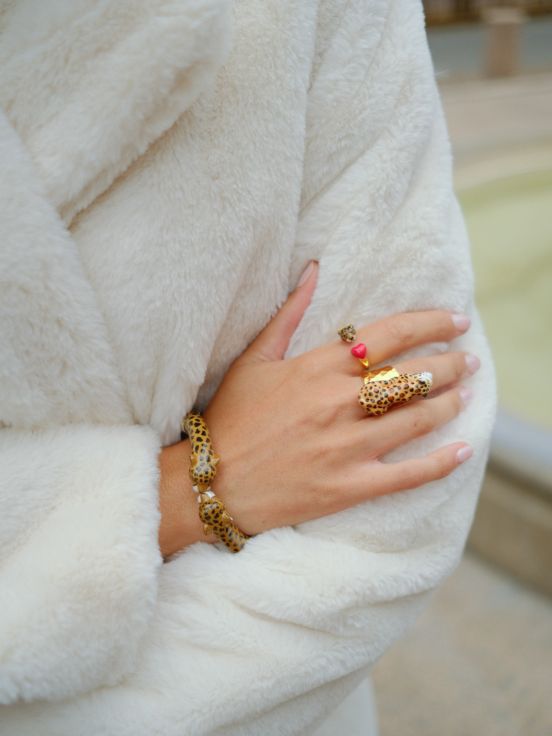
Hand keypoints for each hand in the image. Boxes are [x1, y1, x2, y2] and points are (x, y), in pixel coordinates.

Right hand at [202, 261, 478, 536]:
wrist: (211, 483)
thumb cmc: (230, 419)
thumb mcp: (253, 359)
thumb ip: (288, 314)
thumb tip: (312, 270)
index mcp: (319, 367)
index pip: (391, 336)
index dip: (432, 324)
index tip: (456, 321)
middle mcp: (340, 402)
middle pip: (414, 376)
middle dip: (450, 364)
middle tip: (468, 360)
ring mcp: (347, 446)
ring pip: (418, 418)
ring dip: (451, 403)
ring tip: (466, 393)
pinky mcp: (350, 486)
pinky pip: (409, 474)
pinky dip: (442, 462)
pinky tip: (464, 450)